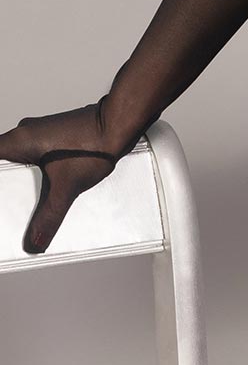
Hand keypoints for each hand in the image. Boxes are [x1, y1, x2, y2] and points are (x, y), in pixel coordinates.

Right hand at [0, 100, 128, 254]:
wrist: (119, 125)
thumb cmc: (94, 142)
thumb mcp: (65, 188)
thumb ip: (48, 217)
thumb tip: (36, 240)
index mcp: (19, 140)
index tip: (1, 196)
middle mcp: (26, 133)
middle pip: (4, 164)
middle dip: (8, 186)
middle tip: (11, 205)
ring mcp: (41, 134)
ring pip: (22, 162)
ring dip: (24, 180)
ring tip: (27, 201)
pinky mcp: (56, 137)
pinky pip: (38, 158)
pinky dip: (39, 174)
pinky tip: (48, 189)